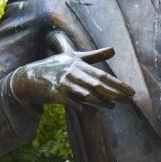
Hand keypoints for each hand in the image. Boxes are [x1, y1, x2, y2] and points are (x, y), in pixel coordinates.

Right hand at [11, 32, 134, 108]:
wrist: (29, 78)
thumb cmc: (55, 66)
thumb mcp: (74, 57)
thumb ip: (95, 56)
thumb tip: (113, 49)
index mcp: (79, 64)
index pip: (103, 75)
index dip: (118, 84)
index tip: (131, 91)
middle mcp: (73, 72)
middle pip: (97, 84)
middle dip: (114, 93)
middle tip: (128, 100)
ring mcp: (63, 83)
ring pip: (85, 94)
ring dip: (100, 101)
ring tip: (113, 106)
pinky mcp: (54, 94)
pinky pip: (71, 102)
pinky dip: (82, 106)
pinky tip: (92, 111)